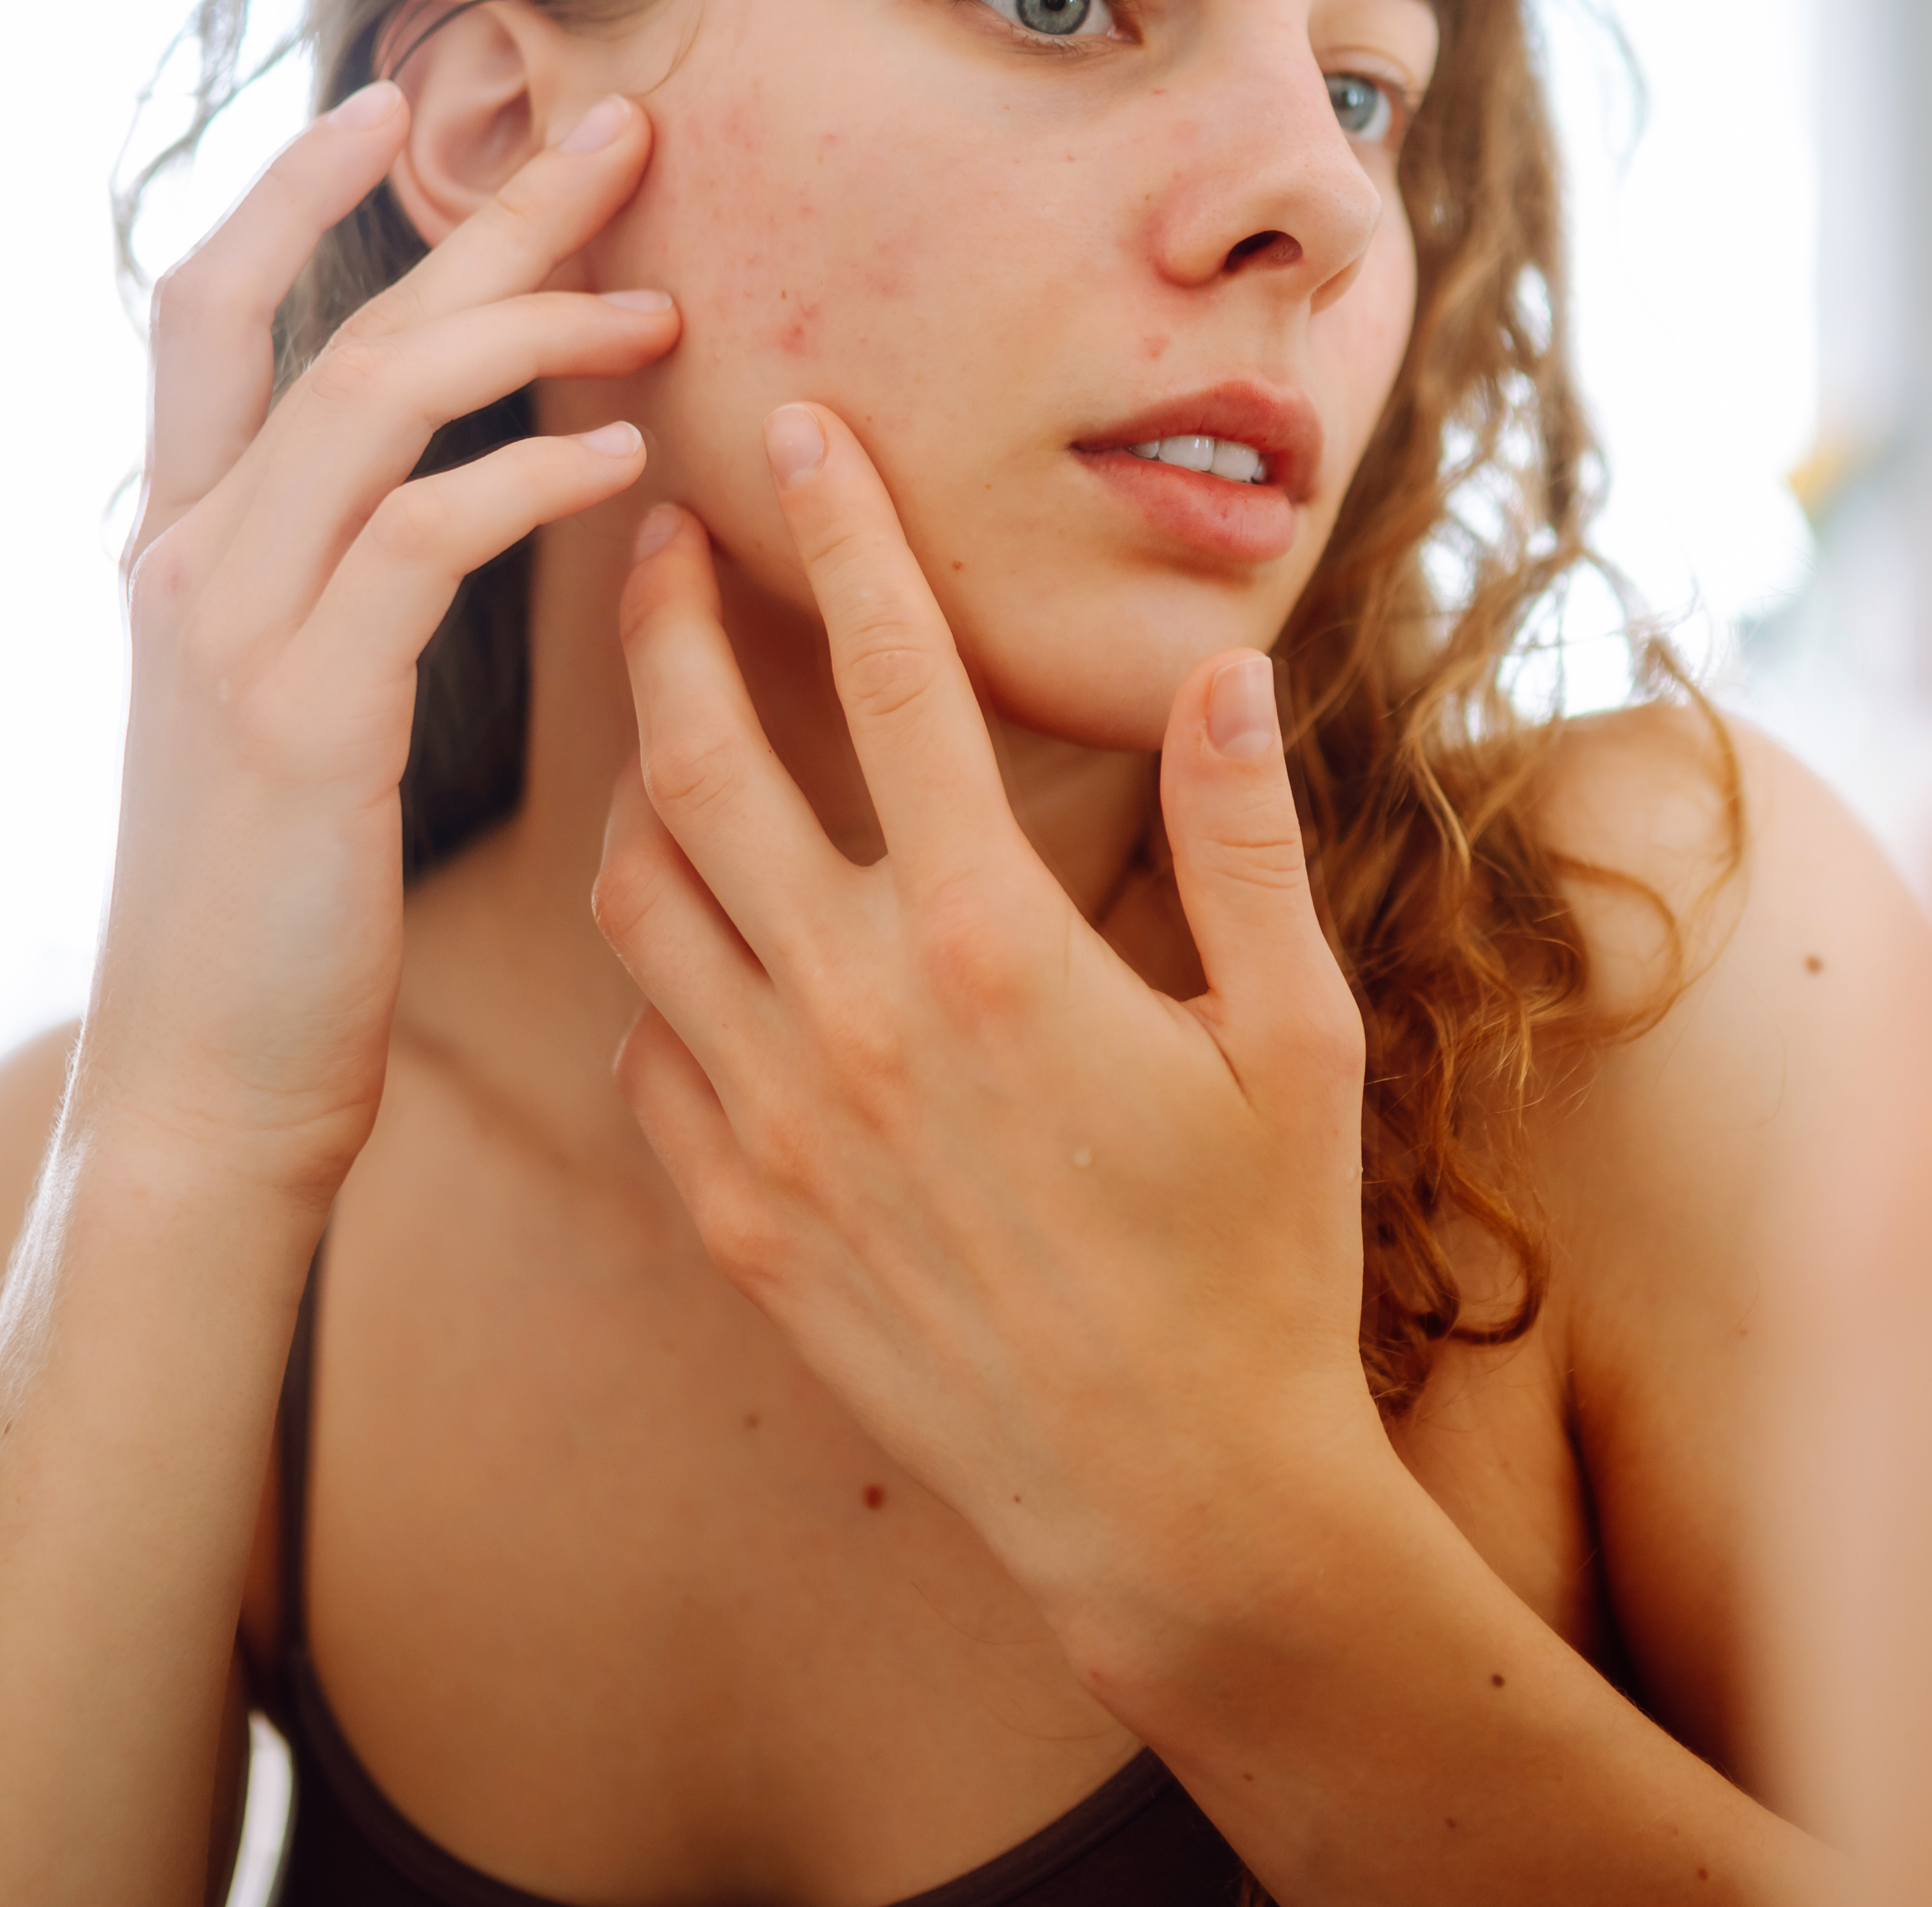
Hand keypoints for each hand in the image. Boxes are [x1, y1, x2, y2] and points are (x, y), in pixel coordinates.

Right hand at [76, 85, 675, 1203]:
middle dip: (484, 216)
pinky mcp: (301, 718)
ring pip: (379, 403)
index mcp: (178, 550)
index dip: (291, 189)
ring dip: (534, 329)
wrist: (206, 1082)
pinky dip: (529, 477)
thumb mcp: (286, 713)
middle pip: (338, 322)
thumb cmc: (275, 908)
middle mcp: (186, 561)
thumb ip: (334, 594)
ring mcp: (231, 632)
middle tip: (623, 129)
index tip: (395, 99)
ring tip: (663, 305)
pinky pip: (426, 541)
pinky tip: (623, 462)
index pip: (205, 308)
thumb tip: (433, 503)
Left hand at [594, 402, 1375, 1641]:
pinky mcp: (736, 1225)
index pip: (899, 681)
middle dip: (666, 623)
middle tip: (659, 538)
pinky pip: (645, 1056)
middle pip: (702, 763)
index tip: (796, 427)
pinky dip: (659, 976)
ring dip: (640, 790)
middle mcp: (858, 1018)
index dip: (849, 533)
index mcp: (998, 948)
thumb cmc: (1257, 1263)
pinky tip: (706, 946)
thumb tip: (1220, 671)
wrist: (1171, 1503)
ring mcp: (777, 1128)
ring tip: (665, 730)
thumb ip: (1242, 843)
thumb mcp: (1292, 1039)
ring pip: (639, 902)